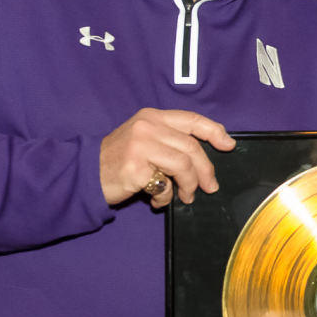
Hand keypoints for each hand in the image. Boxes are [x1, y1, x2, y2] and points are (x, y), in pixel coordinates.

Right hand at [99, 108, 234, 208]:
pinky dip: (165, 198)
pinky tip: (156, 200)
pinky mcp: (136, 168)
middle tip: (209, 188)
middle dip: (206, 171)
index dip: (214, 131)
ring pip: (183, 166)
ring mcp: (141, 146)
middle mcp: (148, 126)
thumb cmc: (120, 158)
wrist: (87, 173)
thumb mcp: (144, 139)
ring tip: (185, 197)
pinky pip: (164, 186)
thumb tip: (204, 159)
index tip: (229, 145)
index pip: (192, 119)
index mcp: (153, 116)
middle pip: (192, 148)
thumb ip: (171, 141)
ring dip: (189, 187)